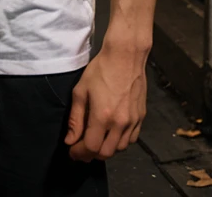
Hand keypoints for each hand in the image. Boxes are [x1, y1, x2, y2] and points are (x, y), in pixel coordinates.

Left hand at [65, 46, 146, 160]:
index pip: (91, 147)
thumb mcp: (81, 90)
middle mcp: (120, 123)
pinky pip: (131, 139)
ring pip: (119, 149)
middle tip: (81, 148)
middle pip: (106, 153)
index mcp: (103, 116)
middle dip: (91, 154)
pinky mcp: (141, 118)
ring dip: (106, 149)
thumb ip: (75, 118)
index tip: (72, 151)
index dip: (79, 153)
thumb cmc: (100, 70)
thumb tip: (70, 140)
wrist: (125, 57)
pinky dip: (120, 142)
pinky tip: (111, 133)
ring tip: (95, 140)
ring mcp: (133, 122)